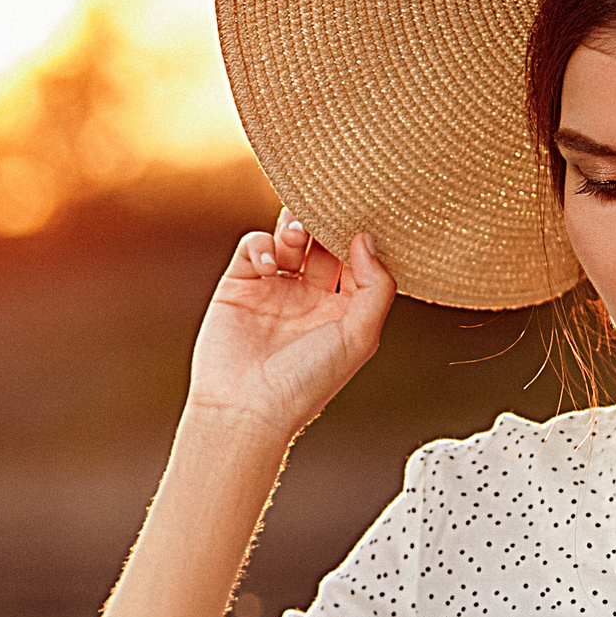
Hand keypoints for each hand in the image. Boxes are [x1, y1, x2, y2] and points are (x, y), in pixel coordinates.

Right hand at [184, 207, 395, 440]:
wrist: (246, 408)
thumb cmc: (307, 382)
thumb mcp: (359, 336)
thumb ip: (376, 286)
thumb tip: (366, 239)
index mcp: (342, 311)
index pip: (357, 260)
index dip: (360, 237)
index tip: (365, 216)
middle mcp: (309, 298)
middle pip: (322, 243)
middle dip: (326, 223)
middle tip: (328, 208)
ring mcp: (273, 289)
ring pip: (288, 238)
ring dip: (295, 226)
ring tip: (297, 234)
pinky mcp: (240, 285)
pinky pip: (253, 247)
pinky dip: (261, 245)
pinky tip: (268, 264)